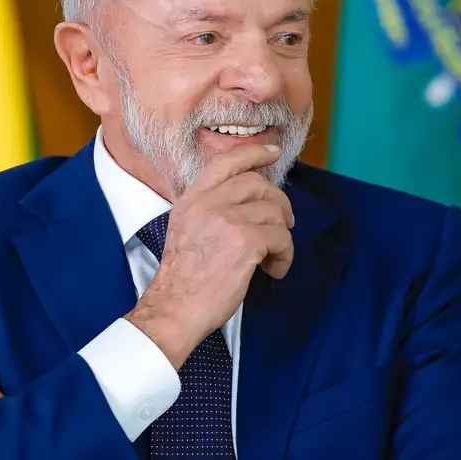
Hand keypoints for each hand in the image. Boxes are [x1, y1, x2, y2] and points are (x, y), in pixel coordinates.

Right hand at [125, 143, 294, 368]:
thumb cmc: (183, 278)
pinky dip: (284, 255)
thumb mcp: (187, 228)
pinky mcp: (246, 241)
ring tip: (274, 258)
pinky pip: (281, 238)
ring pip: (274, 212)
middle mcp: (208, 202)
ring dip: (282, 236)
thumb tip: (249, 202)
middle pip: (258, 184)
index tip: (273, 153)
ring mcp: (228, 219)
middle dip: (279, 203)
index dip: (254, 153)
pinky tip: (274, 270)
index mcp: (192, 198)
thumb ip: (211, 208)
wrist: (175, 308)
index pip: (226, 162)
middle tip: (285, 224)